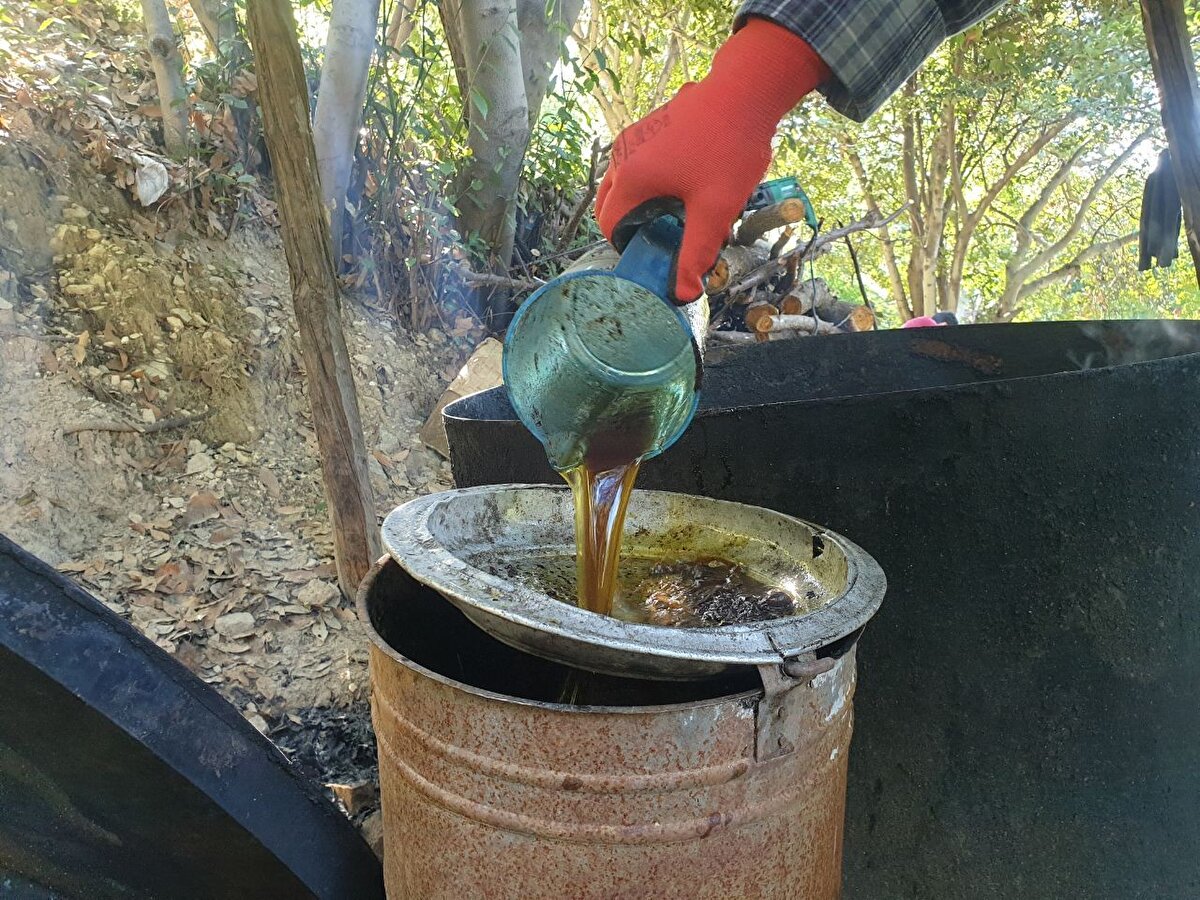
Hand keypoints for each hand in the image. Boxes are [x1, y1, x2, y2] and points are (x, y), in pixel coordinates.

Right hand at [595, 18, 829, 302]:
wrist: (745, 90)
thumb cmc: (729, 147)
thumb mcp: (714, 209)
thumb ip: (695, 253)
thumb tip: (683, 294)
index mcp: (631, 178)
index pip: (610, 225)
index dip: (628, 247)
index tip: (654, 256)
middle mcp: (623, 156)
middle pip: (610, 203)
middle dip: (629, 226)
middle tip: (662, 239)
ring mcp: (634, 137)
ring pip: (623, 182)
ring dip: (639, 203)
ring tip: (675, 214)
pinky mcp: (650, 127)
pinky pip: (637, 163)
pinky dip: (649, 181)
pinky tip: (684, 185)